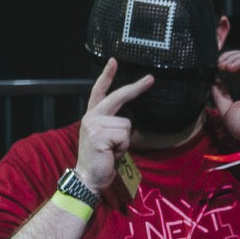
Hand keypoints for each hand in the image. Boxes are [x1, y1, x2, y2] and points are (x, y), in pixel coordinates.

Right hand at [75, 58, 153, 191]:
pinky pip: (124, 136)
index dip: (107, 76)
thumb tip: (129, 120)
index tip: (114, 61)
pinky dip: (123, 147)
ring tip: (113, 150)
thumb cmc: (101, 159)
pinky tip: (111, 154)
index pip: (99, 92)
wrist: (88, 177)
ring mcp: (94, 125)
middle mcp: (92, 117)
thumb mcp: (108, 138)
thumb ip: (114, 125)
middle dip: (135, 88)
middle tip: (151, 78)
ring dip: (125, 141)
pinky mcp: (99, 135)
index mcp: (93, 116)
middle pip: (118, 98)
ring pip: (126, 124)